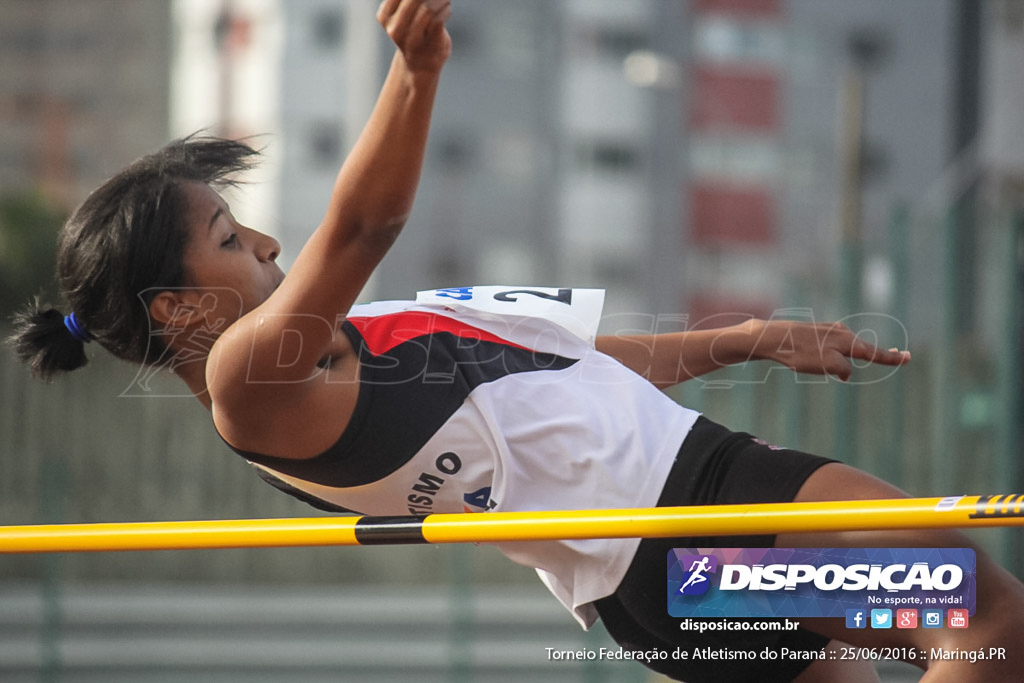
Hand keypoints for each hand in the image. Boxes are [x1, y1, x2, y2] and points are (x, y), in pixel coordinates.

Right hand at [377, 0, 451, 73]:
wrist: (419, 66)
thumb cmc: (413, 33)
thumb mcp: (403, 14)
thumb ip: (408, 2)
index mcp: (385, 15)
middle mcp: (395, 27)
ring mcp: (411, 38)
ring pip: (427, 8)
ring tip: (445, 0)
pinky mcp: (428, 44)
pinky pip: (438, 20)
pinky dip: (446, 10)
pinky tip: (447, 9)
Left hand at [747, 319, 909, 380]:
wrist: (774, 338)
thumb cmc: (801, 353)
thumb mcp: (828, 366)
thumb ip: (844, 369)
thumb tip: (847, 372)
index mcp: (847, 341)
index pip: (874, 353)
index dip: (891, 358)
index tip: (908, 357)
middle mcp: (841, 333)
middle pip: (862, 348)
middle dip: (877, 354)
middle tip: (898, 355)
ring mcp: (827, 330)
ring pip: (845, 347)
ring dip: (853, 356)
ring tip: (852, 363)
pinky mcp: (814, 332)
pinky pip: (831, 345)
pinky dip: (837, 353)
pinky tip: (828, 357)